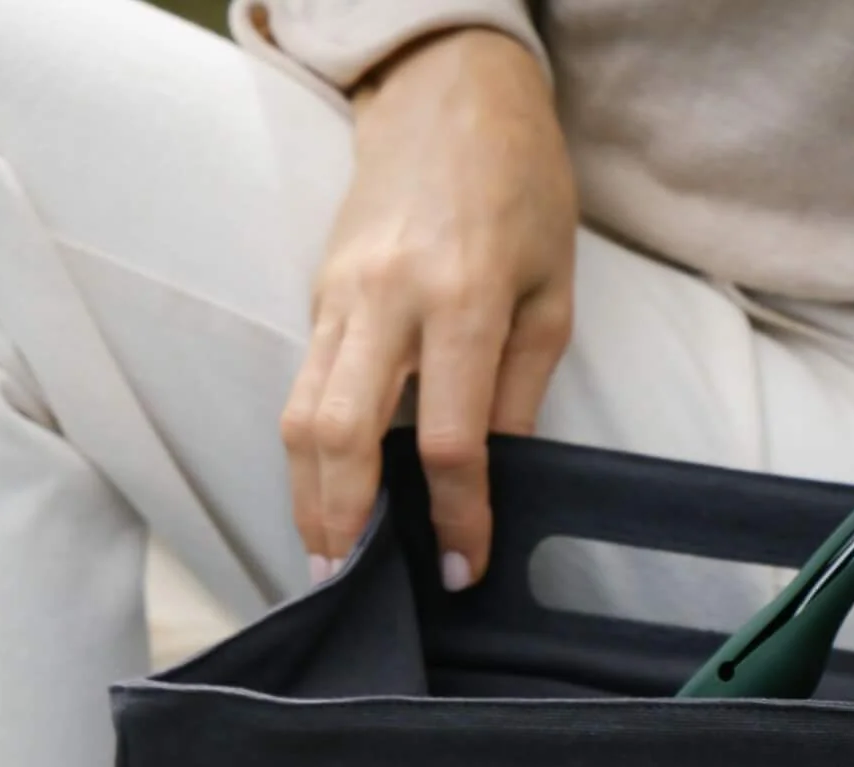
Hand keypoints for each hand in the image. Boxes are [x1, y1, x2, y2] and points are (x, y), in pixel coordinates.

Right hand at [281, 28, 577, 583]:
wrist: (449, 93)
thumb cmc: (519, 191)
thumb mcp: (551, 295)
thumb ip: (520, 392)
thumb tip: (496, 480)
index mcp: (466, 301)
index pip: (450, 439)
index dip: (455, 517)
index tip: (460, 568)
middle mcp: (390, 300)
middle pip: (343, 433)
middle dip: (343, 520)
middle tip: (348, 585)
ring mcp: (342, 296)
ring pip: (303, 414)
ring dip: (308, 496)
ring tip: (326, 558)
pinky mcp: (318, 296)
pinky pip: (302, 388)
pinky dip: (308, 454)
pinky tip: (323, 497)